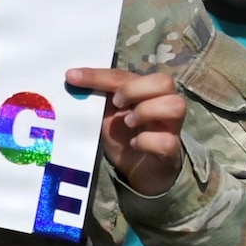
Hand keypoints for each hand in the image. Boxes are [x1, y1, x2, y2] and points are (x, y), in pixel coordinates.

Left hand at [67, 68, 186, 196]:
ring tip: (128, 123)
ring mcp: (170, 126)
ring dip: (146, 111)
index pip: (124, 75)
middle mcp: (162, 103)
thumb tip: (71, 83)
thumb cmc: (124, 138)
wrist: (140, 171)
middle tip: (116, 104)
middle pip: (164, 81)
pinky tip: (135, 145)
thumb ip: (97, 99)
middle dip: (134, 90)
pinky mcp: (172, 148)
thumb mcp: (107, 116)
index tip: (72, 77)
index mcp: (144, 91)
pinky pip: (166, 140)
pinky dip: (146, 141)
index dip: (98, 75)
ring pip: (175, 105)